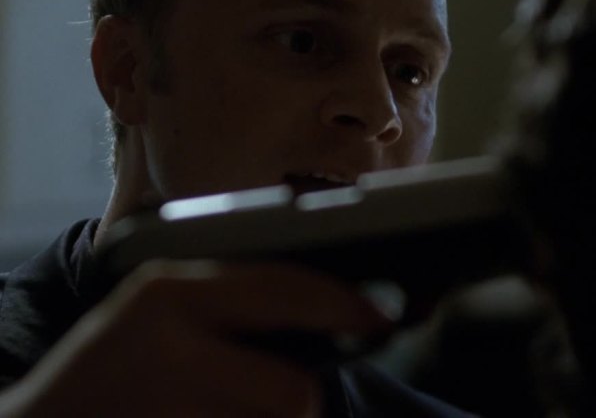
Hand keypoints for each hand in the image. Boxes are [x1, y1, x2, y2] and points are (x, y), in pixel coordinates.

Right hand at [0, 260, 392, 416]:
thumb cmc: (115, 363)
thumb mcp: (166, 307)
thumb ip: (237, 301)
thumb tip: (335, 314)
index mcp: (173, 290)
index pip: (285, 289)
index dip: (344, 305)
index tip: (379, 319)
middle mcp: (168, 344)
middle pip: (292, 393)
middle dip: (298, 399)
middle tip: (279, 390)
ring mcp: (167, 408)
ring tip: (211, 405)